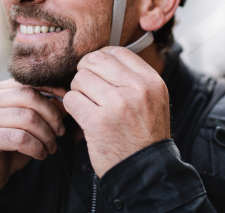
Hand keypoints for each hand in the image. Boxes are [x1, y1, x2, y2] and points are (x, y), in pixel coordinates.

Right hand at [0, 80, 66, 191]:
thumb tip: (66, 97)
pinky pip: (21, 138)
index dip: (53, 91)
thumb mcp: (29, 124)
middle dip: (51, 115)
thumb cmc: (10, 145)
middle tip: (60, 132)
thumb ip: (45, 109)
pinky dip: (37, 147)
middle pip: (30, 96)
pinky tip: (41, 154)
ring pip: (28, 118)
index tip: (68, 105)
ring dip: (46, 135)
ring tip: (51, 147)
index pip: (30, 83)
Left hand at [63, 46, 169, 176]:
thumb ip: (133, 76)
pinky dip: (72, 107)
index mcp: (150, 80)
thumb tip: (103, 56)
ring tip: (87, 104)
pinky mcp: (98, 122)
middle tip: (86, 86)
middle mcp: (136, 89)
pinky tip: (82, 116)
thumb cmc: (145, 134)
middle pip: (95, 61)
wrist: (146, 171)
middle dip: (85, 71)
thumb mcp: (153, 99)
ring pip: (80, 79)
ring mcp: (117, 105)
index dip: (100, 58)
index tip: (96, 70)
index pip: (116, 52)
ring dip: (78, 91)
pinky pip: (71, 100)